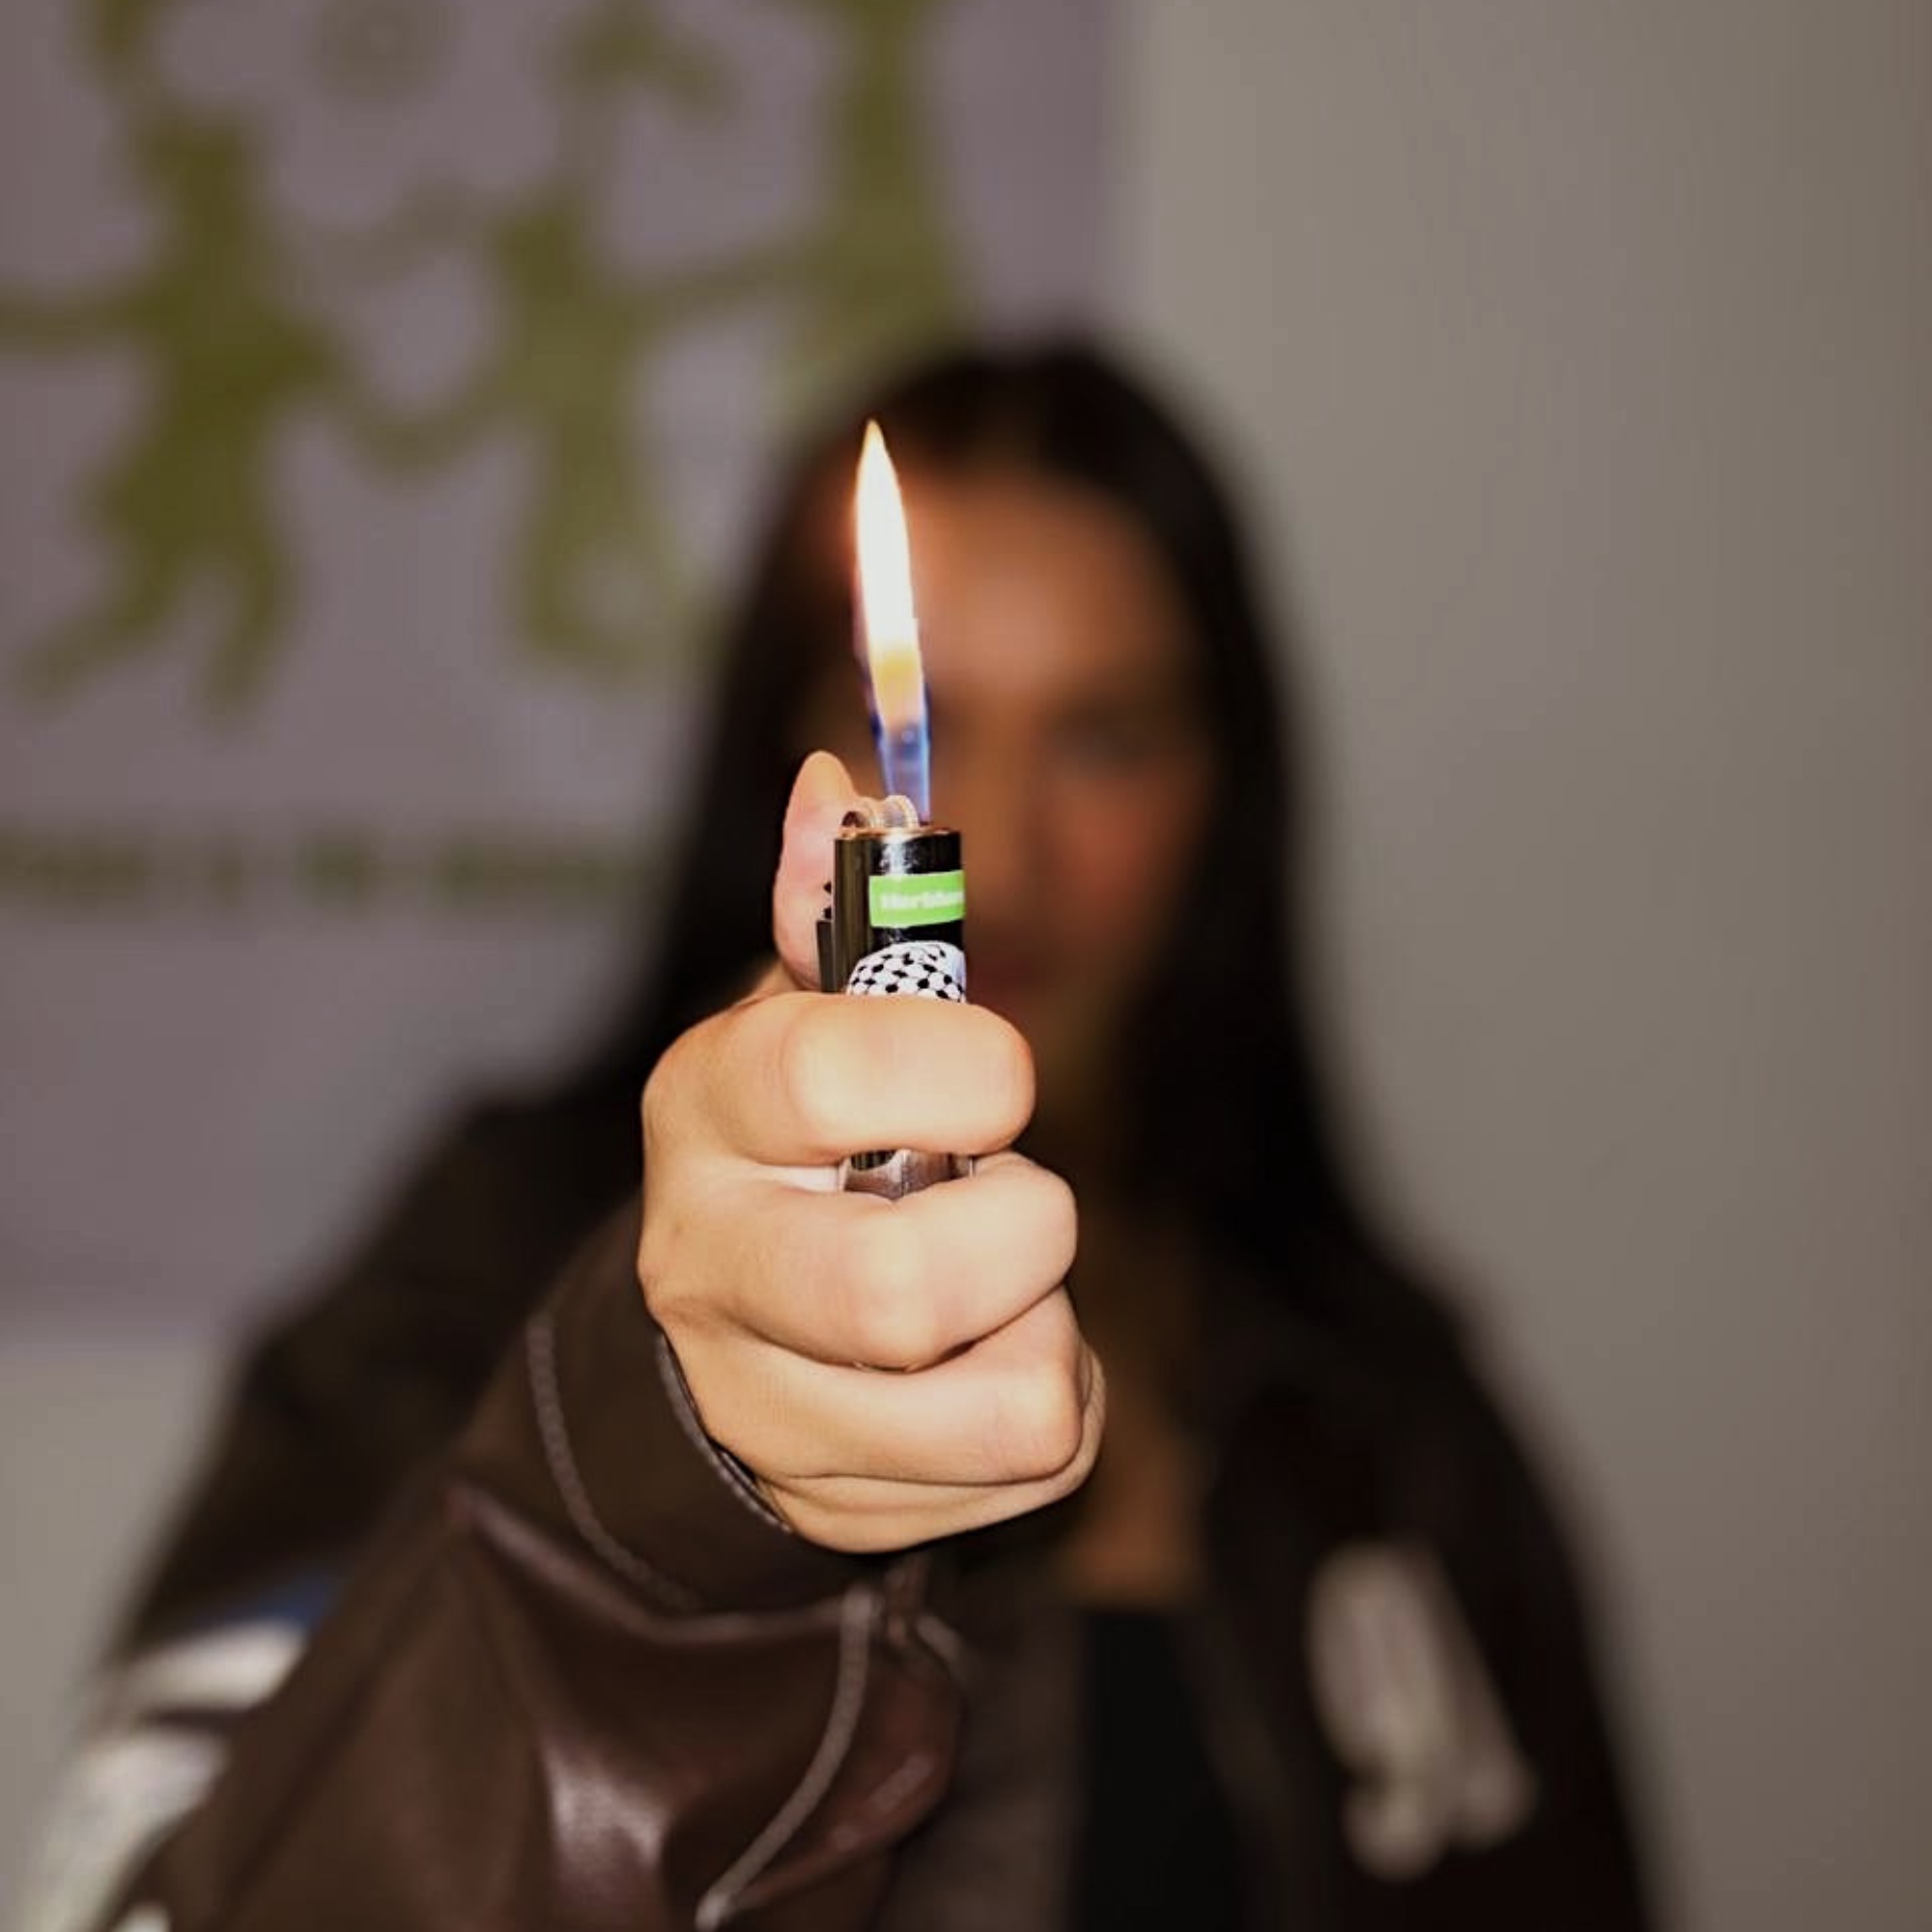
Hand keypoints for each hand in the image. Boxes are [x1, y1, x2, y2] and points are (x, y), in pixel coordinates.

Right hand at [638, 752, 1103, 1550]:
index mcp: (705, 1112)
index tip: (1003, 1077)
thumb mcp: (808, 1020)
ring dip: (1046, 1328)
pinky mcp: (843, 1507)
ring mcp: (766, 1409)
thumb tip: (837, 785)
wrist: (721, 1343)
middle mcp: (708, 1267)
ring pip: (1007, 1402)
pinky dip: (1056, 1406)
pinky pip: (1038, 1464)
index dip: (959, 1067)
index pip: (825, 1074)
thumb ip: (841, 910)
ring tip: (991, 1291)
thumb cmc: (800, 1147)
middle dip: (1023, 1232)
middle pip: (905, 1292)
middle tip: (1011, 1196)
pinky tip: (984, 1366)